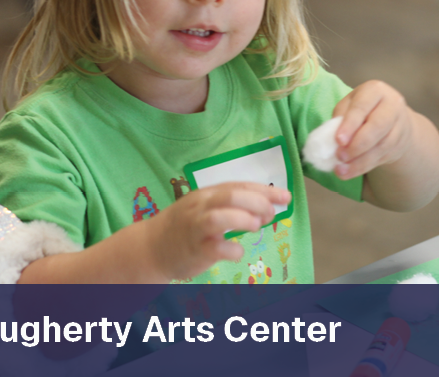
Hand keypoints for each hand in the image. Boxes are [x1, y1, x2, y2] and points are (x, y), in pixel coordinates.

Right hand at [145, 182, 289, 280]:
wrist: (152, 247)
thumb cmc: (185, 227)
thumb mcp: (206, 208)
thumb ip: (233, 205)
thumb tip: (266, 207)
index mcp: (207, 194)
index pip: (239, 185)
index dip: (265, 190)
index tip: (287, 197)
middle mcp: (201, 206)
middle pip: (230, 196)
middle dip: (257, 202)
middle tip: (270, 215)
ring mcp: (195, 228)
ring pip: (218, 217)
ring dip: (242, 219)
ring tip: (255, 226)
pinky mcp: (193, 249)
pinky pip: (213, 248)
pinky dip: (230, 249)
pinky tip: (238, 252)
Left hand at [331, 80, 412, 179]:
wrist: (391, 118)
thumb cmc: (362, 110)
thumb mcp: (348, 106)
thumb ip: (340, 119)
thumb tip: (330, 141)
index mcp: (375, 90)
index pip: (362, 107)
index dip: (350, 124)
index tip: (338, 140)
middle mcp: (392, 105)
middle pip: (377, 126)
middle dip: (357, 144)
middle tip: (339, 156)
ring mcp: (399, 125)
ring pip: (381, 146)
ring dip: (359, 161)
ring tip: (341, 170)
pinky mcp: (399, 144)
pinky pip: (382, 157)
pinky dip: (363, 167)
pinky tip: (349, 172)